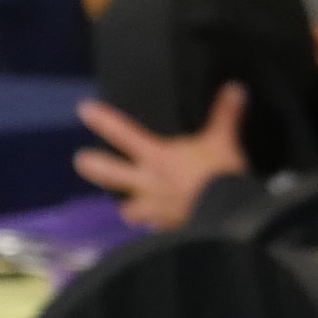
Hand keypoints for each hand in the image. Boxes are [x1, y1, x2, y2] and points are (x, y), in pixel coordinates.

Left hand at [74, 83, 246, 228]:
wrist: (230, 216)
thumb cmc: (221, 174)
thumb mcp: (224, 141)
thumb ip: (226, 114)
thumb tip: (236, 88)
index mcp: (157, 156)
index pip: (123, 134)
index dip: (102, 120)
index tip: (84, 109)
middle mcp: (147, 182)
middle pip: (108, 174)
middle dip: (92, 165)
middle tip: (81, 160)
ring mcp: (155, 208)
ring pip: (128, 210)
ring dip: (128, 207)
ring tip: (128, 207)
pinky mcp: (168, 229)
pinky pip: (156, 229)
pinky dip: (157, 228)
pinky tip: (160, 227)